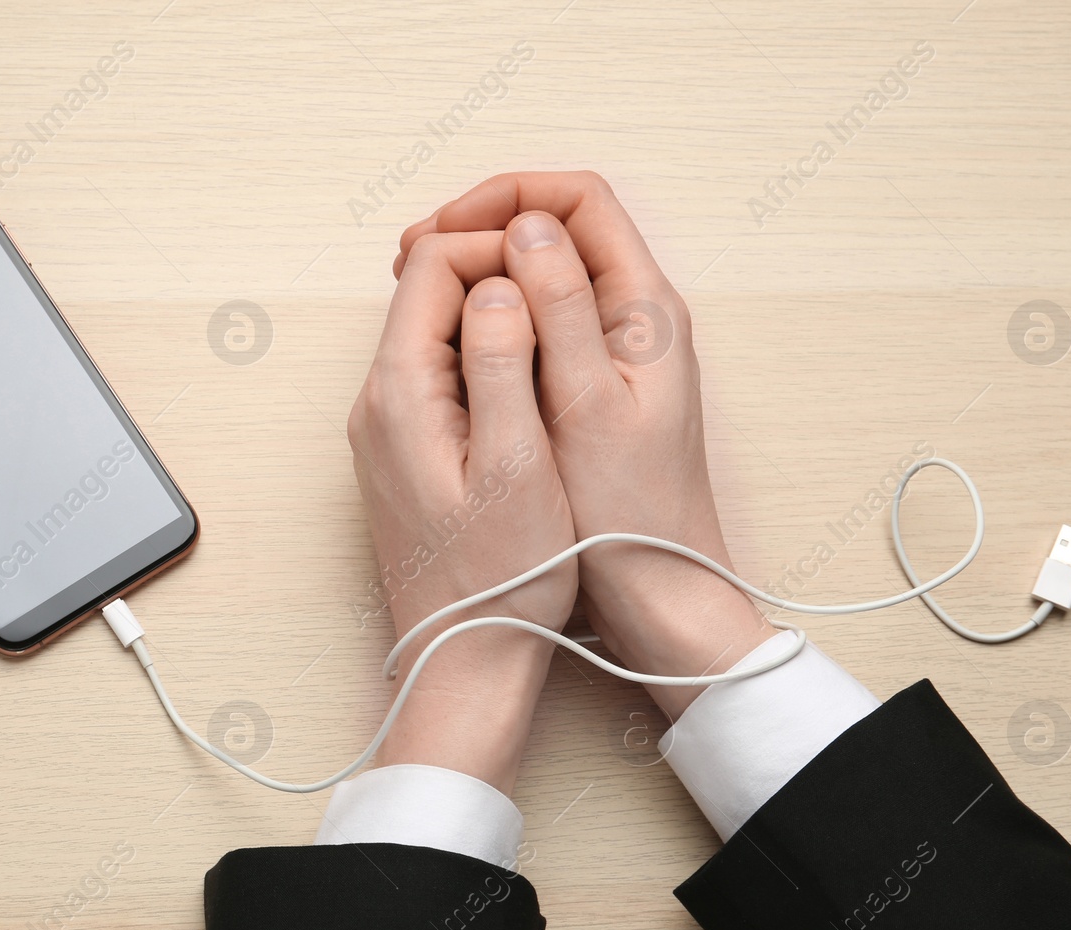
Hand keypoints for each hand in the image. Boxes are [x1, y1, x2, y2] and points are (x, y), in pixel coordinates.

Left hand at [349, 231, 576, 792]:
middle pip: (427, 289)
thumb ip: (501, 364)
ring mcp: (386, 427)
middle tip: (564, 286)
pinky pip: (440, 371)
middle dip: (496, 270)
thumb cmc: (501, 577)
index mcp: (400, 392)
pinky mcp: (404, 451)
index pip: (433, 264)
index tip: (555, 266)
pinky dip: (485, 355)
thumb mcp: (518, 464)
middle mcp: (378, 401)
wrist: (464, 658)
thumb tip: (499, 283)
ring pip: (436, 329)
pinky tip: (532, 381)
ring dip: (494, 314)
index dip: (498, 246)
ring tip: (558, 331)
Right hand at [398, 172, 775, 718]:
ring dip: (481, 270)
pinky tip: (450, 340)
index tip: (442, 230)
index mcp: (645, 308)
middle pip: (556, 230)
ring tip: (418, 293)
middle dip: (482, 227)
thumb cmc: (631, 515)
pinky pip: (537, 321)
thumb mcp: (588, 406)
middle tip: (411, 258)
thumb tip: (529, 228)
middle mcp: (633, 317)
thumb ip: (562, 310)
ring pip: (542, 275)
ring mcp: (611, 350)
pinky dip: (491, 314)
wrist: (659, 591)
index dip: (506, 198)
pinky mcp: (590, 384)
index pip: (580, 201)